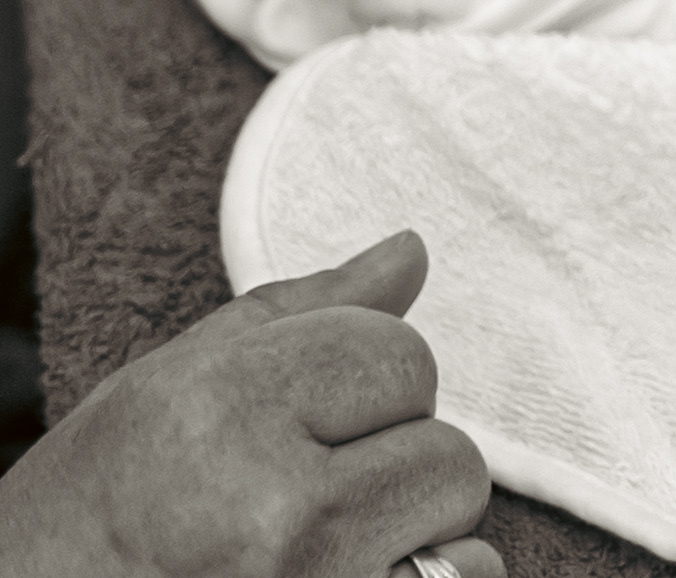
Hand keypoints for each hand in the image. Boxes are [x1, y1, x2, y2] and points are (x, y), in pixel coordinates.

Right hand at [0, 230, 500, 577]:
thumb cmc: (96, 509)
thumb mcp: (166, 387)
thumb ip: (301, 314)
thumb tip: (411, 251)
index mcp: (222, 411)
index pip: (402, 356)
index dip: (366, 382)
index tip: (305, 418)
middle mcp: (272, 503)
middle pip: (445, 443)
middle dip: (391, 455)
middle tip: (302, 486)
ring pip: (457, 514)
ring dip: (411, 522)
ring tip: (319, 536)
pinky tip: (345, 577)